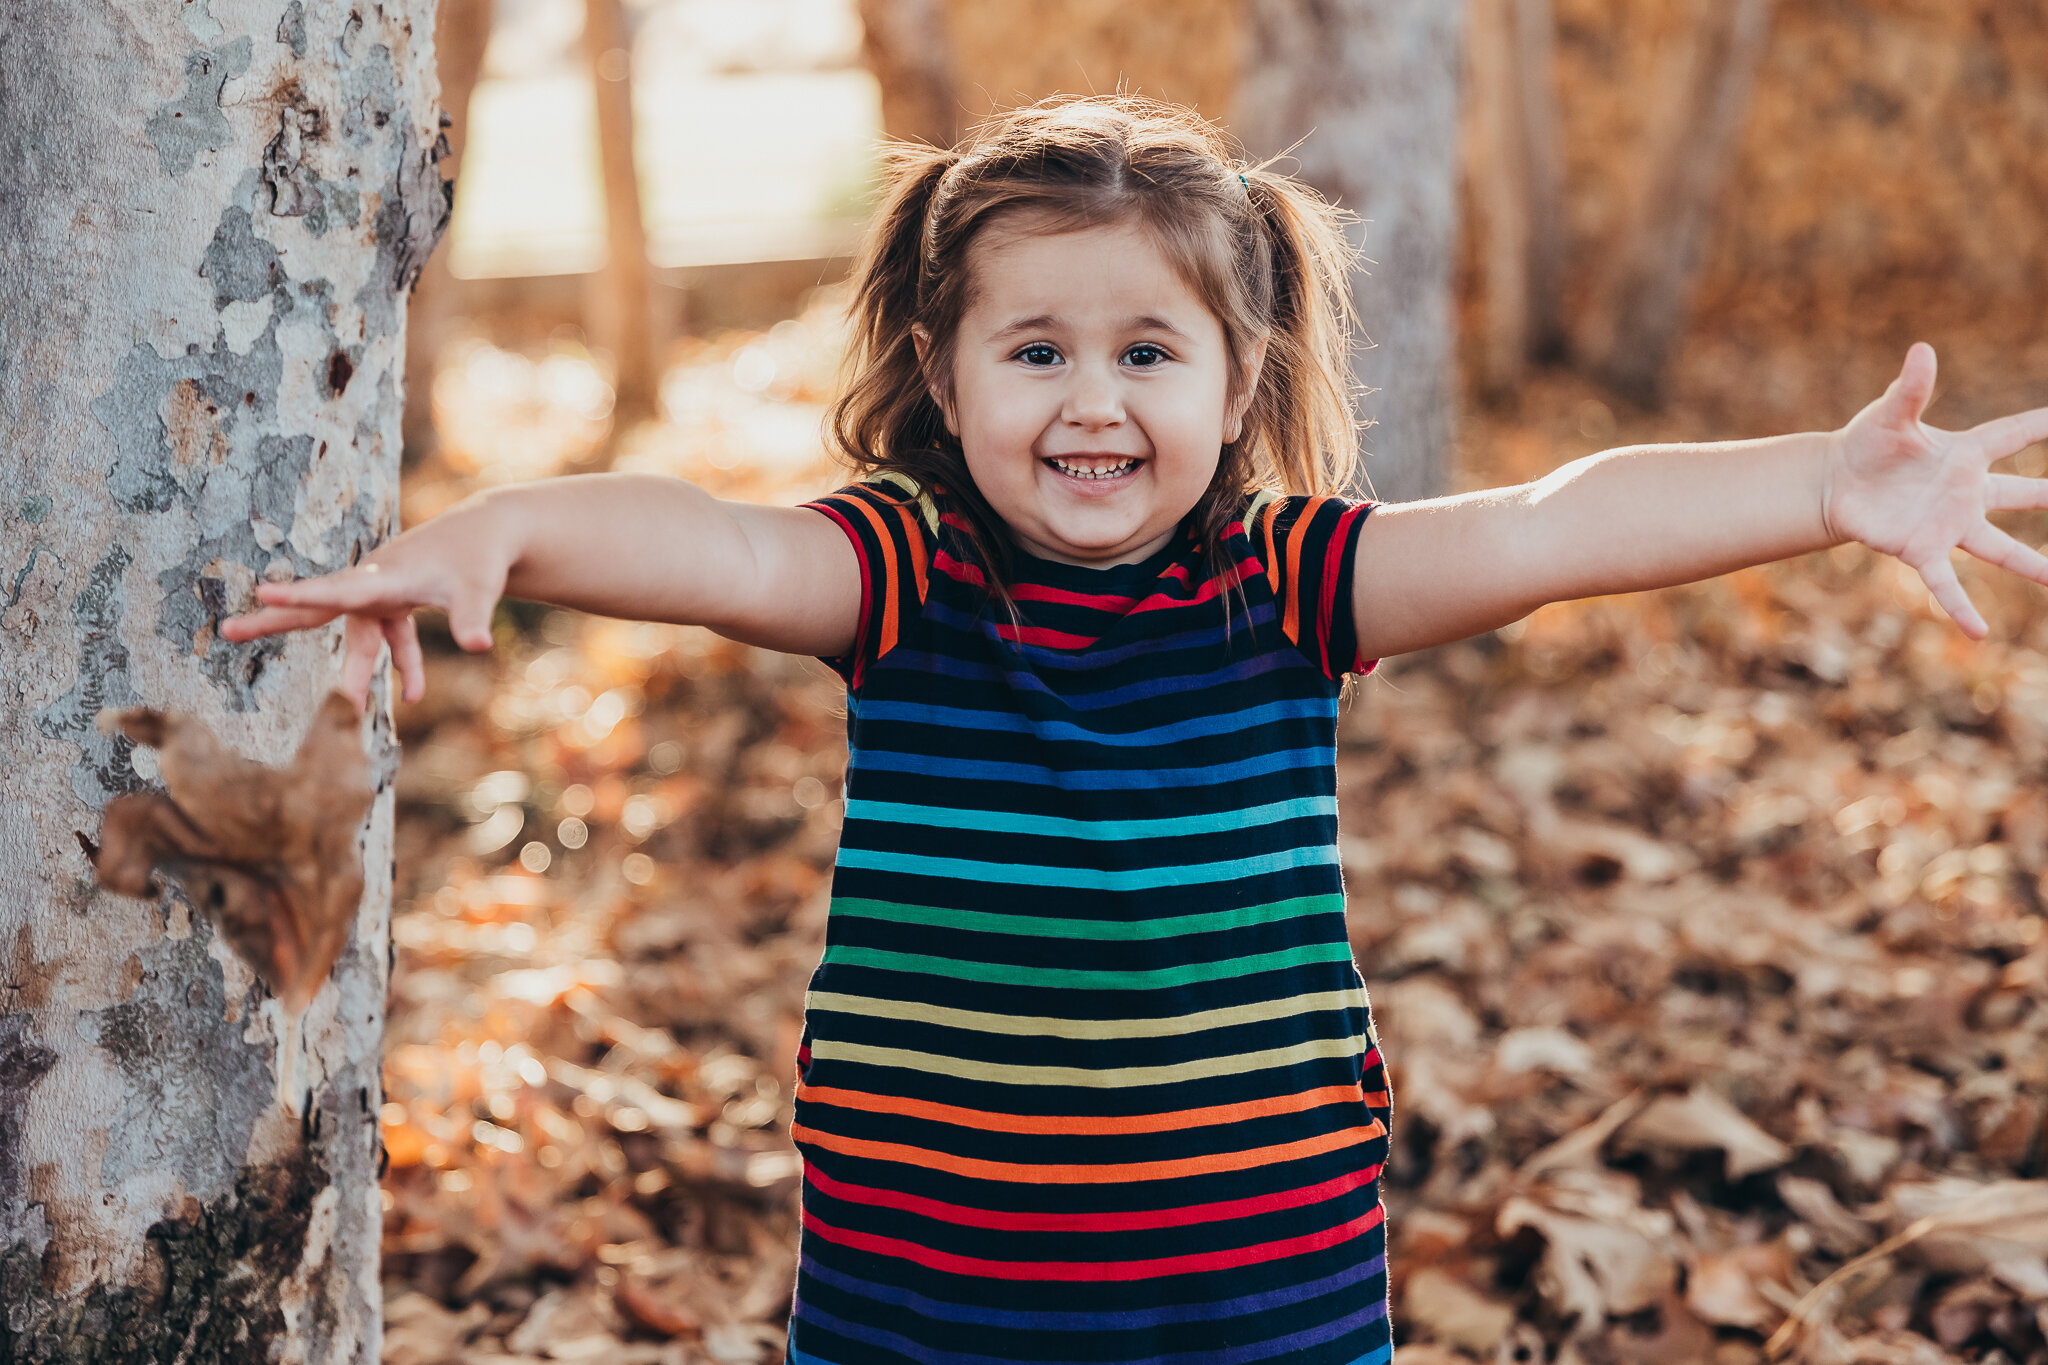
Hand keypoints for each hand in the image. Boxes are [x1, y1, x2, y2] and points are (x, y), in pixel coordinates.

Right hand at [218, 496, 512, 708]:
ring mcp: (381, 591)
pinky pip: (390, 636)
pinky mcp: (395, 599)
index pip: (336, 588)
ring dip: (356, 668)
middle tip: (227, 628)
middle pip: (318, 604)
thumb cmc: (479, 558)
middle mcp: (372, 581)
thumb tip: (479, 646)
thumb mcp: (480, 588)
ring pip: (357, 632)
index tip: (262, 593)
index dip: (301, 594)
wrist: (487, 531)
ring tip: (354, 706)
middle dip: (275, 619)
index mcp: (383, 576)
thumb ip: (472, 618)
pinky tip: (416, 694)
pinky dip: (402, 662)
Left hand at [1823, 343, 2047, 637]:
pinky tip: (1979, 633)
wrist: (1836, 483)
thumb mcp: (1889, 414)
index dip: (2043, 427)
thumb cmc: (1867, 444)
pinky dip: (1961, 608)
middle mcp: (1967, 492)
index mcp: (1965, 454)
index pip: (2015, 436)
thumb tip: (1923, 350)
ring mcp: (1949, 524)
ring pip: (2000, 548)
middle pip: (2025, 494)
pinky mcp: (1922, 549)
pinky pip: (1947, 583)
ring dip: (2031, 565)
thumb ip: (1911, 388)